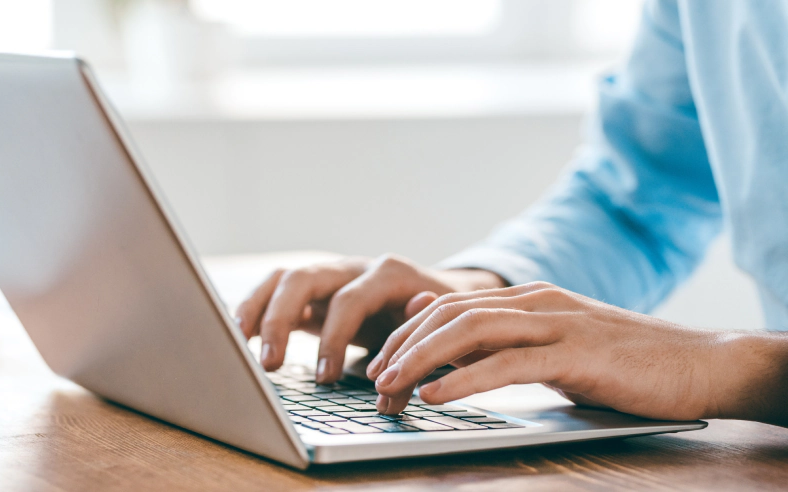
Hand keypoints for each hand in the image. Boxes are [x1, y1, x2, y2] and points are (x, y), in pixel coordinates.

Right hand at [234, 254, 506, 382]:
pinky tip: (239, 335)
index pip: (349, 300)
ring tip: (238, 343)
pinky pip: (276, 291)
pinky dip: (255, 309)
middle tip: (269, 364)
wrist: (445, 297)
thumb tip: (404, 361)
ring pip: (282, 278)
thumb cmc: (440, 319)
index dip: (333, 339)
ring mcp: (331, 276)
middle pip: (303, 278)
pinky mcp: (316, 292)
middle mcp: (353, 268)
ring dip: (257, 308)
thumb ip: (420, 345)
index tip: (324, 378)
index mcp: (387, 273)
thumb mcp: (440, 330)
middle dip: (280, 319)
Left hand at [368, 281, 787, 424]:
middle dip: (403, 345)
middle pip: (449, 314)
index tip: (379, 362)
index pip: (449, 306)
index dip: (407, 333)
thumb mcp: (554, 348)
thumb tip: (442, 334)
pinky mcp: (577, 353)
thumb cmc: (625, 364)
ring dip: (421, 359)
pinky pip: (508, 363)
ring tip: (389, 385)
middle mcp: (537, 302)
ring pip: (470, 331)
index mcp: (529, 299)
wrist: (701, 363)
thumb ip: (502, 340)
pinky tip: (435, 395)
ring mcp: (557, 323)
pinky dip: (463, 379)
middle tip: (372, 378)